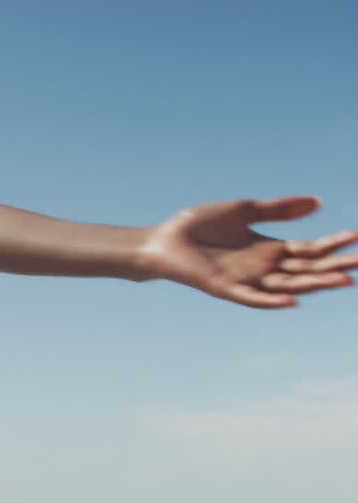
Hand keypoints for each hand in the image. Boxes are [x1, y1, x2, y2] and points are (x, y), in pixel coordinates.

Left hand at [135, 196, 357, 307]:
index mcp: (268, 249)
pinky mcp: (225, 289)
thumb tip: (319, 202)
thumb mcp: (245, 210)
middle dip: (335, 267)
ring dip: (315, 284)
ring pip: (288, 285)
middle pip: (306, 269)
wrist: (162, 239)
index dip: (333, 244)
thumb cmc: (198, 225)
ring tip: (344, 281)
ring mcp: (246, 280)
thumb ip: (280, 210)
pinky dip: (272, 300)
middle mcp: (262, 267)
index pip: (309, 250)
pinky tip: (292, 300)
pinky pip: (253, 298)